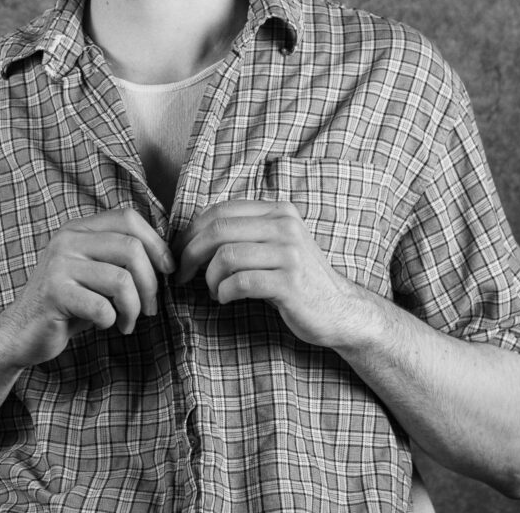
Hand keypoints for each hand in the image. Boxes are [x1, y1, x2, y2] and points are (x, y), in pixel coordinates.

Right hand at [0, 209, 174, 368]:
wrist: (21, 332)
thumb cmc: (70, 302)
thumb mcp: (95, 270)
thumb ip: (121, 256)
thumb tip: (168, 258)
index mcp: (79, 227)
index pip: (128, 217)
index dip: (157, 243)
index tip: (168, 270)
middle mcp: (68, 239)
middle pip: (131, 248)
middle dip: (150, 283)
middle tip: (150, 307)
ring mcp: (59, 265)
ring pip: (121, 280)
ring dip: (134, 308)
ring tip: (128, 321)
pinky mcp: (54, 294)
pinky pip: (102, 306)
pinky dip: (112, 320)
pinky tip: (106, 325)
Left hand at [172, 200, 368, 348]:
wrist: (341, 309)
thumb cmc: (297, 279)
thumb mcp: (275, 244)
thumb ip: (244, 233)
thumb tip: (192, 235)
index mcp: (278, 210)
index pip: (221, 210)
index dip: (192, 231)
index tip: (179, 252)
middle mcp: (285, 225)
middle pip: (218, 230)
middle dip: (190, 253)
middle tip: (181, 273)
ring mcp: (290, 253)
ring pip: (225, 256)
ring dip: (208, 277)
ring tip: (213, 290)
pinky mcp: (290, 283)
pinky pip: (239, 282)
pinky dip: (223, 292)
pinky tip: (225, 298)